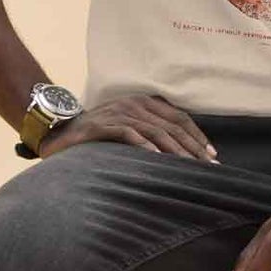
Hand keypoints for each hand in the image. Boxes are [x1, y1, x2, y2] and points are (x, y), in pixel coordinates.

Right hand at [37, 96, 217, 161]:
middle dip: (192, 147)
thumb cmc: (98, 136)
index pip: (178, 117)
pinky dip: (145, 146)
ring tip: (188, 167)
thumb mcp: (128, 129)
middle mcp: (133, 104)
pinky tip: (158, 159)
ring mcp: (117, 113)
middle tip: (207, 167)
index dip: (197, 136)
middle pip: (171, 125)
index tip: (211, 155)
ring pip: (155, 130)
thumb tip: (181, 154)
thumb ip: (150, 133)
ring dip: (175, 150)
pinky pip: (129, 134)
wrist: (59, 132)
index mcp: (143, 102)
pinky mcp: (102, 125)